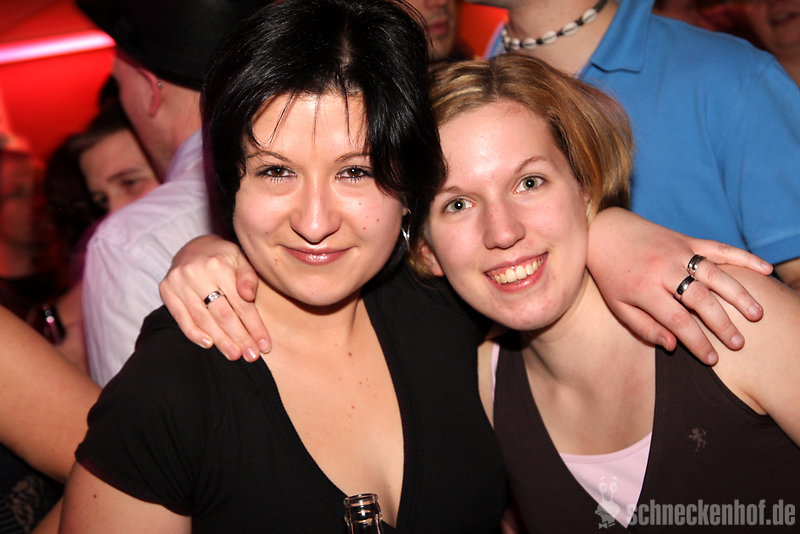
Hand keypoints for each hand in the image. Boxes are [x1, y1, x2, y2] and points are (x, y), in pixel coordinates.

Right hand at [159, 235, 268, 360]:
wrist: (194, 246)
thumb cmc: (224, 257)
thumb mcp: (242, 259)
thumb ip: (248, 278)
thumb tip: (248, 295)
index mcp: (219, 265)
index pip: (240, 304)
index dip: (254, 326)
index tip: (264, 345)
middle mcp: (196, 273)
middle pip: (222, 314)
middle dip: (239, 338)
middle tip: (251, 356)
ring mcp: (178, 282)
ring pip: (203, 319)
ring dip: (221, 341)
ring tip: (234, 355)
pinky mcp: (165, 289)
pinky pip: (181, 317)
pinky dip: (194, 333)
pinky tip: (209, 344)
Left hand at [587, 208, 772, 364]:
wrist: (606, 231)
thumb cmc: (611, 274)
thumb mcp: (618, 305)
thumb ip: (645, 327)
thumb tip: (673, 347)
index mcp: (644, 289)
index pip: (677, 320)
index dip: (697, 342)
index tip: (712, 360)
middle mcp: (664, 269)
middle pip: (700, 299)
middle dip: (722, 324)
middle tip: (739, 343)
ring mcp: (678, 252)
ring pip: (715, 274)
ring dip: (738, 294)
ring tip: (756, 314)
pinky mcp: (687, 239)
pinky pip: (719, 248)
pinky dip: (743, 258)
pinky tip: (764, 269)